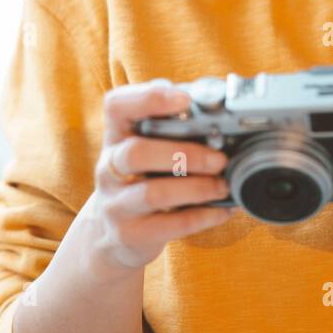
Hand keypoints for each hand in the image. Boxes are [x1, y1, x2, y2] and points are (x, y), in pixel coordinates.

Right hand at [84, 79, 238, 270]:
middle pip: (135, 153)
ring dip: (197, 188)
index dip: (148, 98)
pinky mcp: (131, 234)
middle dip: (184, 154)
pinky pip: (171, 225)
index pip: (116, 106)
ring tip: (223, 185)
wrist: (109, 234)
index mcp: (116, 137)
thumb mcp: (143, 150)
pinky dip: (203, 216)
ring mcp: (116, 204)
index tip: (185, 99)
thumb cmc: (139, 180)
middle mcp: (109, 168)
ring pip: (153, 193)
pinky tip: (222, 210)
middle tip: (219, 158)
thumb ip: (168, 130)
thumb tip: (218, 112)